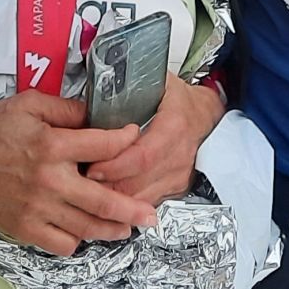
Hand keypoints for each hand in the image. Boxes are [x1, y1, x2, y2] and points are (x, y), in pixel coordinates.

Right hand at [0, 91, 156, 256]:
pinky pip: (59, 242)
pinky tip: (85, 233)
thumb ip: (65, 109)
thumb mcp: (27, 105)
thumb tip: (95, 114)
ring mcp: (37, 208)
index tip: (135, 137)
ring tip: (128, 229)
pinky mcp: (24, 227)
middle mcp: (49, 180)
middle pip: (102, 199)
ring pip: (85, 227)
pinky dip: (76, 241)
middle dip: (132, 208)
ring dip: (111, 230)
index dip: (126, 140)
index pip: (104, 146)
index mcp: (51, 145)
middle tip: (151, 214)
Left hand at [86, 75, 225, 204]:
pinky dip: (126, 204)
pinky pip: (146, 202)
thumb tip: (98, 90)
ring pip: (140, 199)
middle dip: (105, 186)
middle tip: (81, 182)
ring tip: (90, 190)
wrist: (207, 117)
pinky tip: (108, 196)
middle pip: (137, 183)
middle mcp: (178, 156)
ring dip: (113, 198)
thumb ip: (129, 87)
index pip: (141, 157)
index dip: (114, 165)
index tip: (91, 165)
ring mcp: (178, 176)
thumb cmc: (179, 100)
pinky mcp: (175, 189)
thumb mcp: (158, 84)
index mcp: (174, 126)